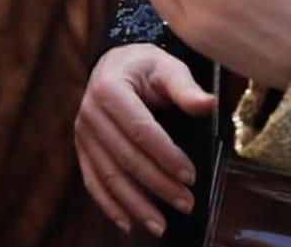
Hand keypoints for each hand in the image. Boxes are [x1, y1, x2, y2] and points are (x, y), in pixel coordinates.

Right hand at [75, 43, 213, 236]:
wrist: (116, 64)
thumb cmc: (146, 66)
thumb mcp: (167, 67)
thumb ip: (186, 88)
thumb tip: (208, 104)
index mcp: (109, 88)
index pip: (140, 130)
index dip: (166, 155)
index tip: (190, 176)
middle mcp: (90, 112)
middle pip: (126, 157)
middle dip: (157, 185)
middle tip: (186, 204)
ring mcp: (83, 133)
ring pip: (109, 175)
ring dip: (135, 204)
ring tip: (161, 225)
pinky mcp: (82, 148)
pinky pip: (93, 180)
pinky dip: (109, 204)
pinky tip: (128, 222)